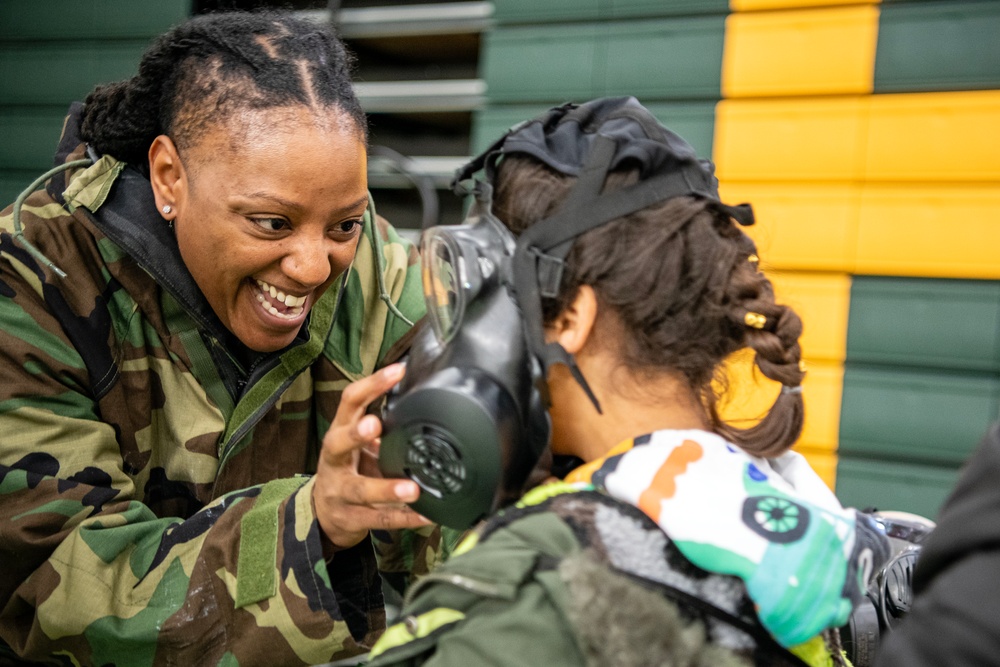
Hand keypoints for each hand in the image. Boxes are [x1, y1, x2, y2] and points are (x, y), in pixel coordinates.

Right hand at [313, 363, 429, 549]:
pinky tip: (425, 516)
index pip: (350, 402)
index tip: (398, 371)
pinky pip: (379, 520)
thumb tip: (417, 400)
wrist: (323, 515)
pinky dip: (404, 518)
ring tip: (411, 488)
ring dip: (386, 488)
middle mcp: (335, 460)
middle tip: (376, 425)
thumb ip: (381, 427)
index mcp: (340, 433)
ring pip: (359, 490)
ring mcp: (340, 492)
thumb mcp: (357, 444)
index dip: (372, 385)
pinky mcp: (350, 519)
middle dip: (356, 434)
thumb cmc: (348, 470)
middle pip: (339, 442)